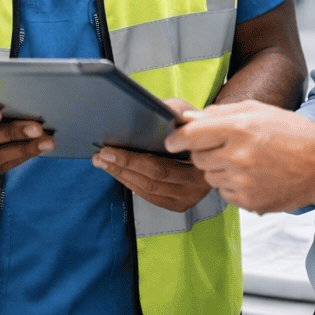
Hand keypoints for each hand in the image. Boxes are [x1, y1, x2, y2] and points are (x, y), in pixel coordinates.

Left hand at [90, 98, 210, 210]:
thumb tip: (149, 112)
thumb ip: (171, 111)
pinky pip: (152, 198)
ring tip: (104, 163)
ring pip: (149, 189)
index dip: (130, 158)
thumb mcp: (185, 111)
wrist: (213, 142)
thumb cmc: (194, 125)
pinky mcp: (181, 204)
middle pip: (152, 178)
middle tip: (100, 155)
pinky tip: (119, 174)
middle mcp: (199, 182)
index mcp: (201, 159)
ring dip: (122, 176)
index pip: (160, 162)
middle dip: (121, 166)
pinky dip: (132, 185)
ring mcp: (191, 196)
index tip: (109, 149)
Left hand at [164, 99, 314, 213]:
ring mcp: (243, 182)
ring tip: (245, 162)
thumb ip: (219, 113)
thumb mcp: (257, 111)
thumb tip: (188, 119)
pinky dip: (232, 186)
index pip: (189, 135)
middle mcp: (237, 156)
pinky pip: (224, 193)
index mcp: (238, 128)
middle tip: (226, 147)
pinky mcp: (249, 202)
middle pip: (197, 158)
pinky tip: (253, 177)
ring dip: (219, 170)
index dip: (176, 138)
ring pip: (209, 177)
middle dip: (205, 152)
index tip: (172, 141)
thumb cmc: (293, 134)